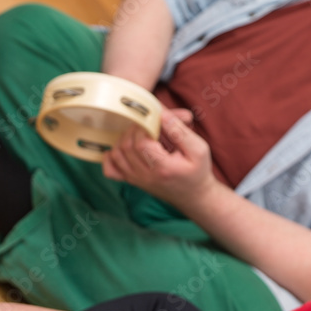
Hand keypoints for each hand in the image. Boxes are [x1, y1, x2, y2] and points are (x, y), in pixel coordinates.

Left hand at [102, 109, 216, 209]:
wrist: (194, 196)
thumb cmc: (198, 172)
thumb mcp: (199, 149)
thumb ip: (179, 131)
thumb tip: (161, 114)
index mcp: (162, 168)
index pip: (141, 142)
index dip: (144, 126)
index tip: (155, 118)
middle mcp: (145, 176)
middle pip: (127, 145)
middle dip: (136, 128)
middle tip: (150, 122)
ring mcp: (136, 179)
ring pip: (117, 153)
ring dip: (125, 137)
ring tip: (142, 132)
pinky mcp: (132, 181)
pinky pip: (110, 170)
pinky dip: (112, 156)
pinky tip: (123, 147)